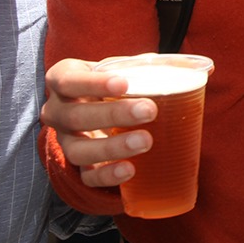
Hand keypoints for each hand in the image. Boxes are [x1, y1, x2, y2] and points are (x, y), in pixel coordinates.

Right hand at [42, 58, 156, 188]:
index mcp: (61, 80)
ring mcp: (65, 142)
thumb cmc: (109, 84)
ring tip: (145, 141)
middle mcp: (56, 113)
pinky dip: (107, 175)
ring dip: (112, 147)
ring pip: (78, 151)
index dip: (93, 83)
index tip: (124, 84)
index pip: (68, 81)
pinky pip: (86, 176)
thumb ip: (141, 66)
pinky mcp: (77, 167)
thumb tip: (187, 66)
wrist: (98, 110)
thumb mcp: (116, 68)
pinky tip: (130, 169)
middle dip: (113, 114)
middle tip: (149, 110)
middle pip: (76, 116)